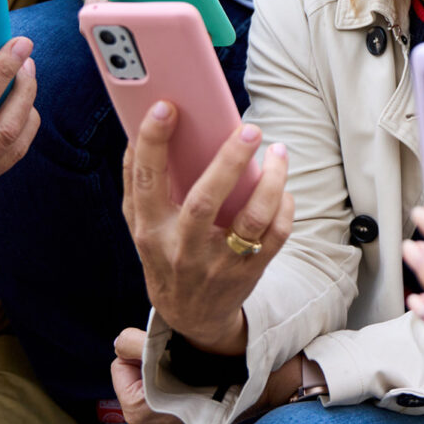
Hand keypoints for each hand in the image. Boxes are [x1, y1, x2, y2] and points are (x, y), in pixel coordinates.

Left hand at [111, 326, 207, 423]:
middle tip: (175, 358)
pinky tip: (196, 385)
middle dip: (151, 366)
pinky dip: (180, 393)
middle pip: (137, 380)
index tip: (161, 348)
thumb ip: (132, 343)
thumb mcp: (164, 346)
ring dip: (166, 379)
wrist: (248, 388)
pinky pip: (171, 405)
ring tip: (188, 371)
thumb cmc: (206, 368)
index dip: (139, 351)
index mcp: (137, 411)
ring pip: (154, 392)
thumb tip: (120, 343)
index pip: (121, 367)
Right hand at [122, 105, 292, 353]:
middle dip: (228, 162)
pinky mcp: (248, 272)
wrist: (189, 316)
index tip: (166, 107)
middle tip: (250, 128)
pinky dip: (284, 208)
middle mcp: (181, 248)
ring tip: (278, 151)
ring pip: (251, 220)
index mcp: (150, 229)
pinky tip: (284, 187)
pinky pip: (275, 236)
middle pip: (204, 201)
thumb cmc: (165, 252)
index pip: (146, 181)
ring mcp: (217, 264)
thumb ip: (139, 182)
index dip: (152, 143)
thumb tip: (139, 129)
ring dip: (271, 182)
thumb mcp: (144, 225)